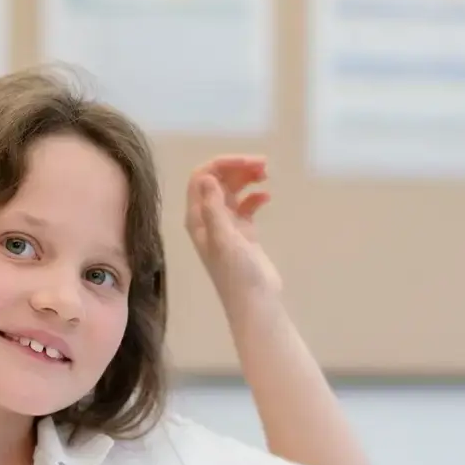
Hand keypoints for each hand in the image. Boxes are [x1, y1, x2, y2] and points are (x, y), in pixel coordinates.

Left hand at [186, 155, 279, 305]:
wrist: (255, 302)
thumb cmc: (236, 274)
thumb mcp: (224, 239)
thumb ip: (214, 208)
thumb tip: (208, 177)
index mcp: (197, 218)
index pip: (201, 178)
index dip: (222, 164)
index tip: (248, 161)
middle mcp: (208, 219)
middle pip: (218, 181)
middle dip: (238, 168)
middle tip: (264, 165)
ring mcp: (225, 226)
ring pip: (232, 191)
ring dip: (247, 178)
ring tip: (267, 175)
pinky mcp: (242, 233)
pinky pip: (245, 206)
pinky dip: (255, 197)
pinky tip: (267, 197)